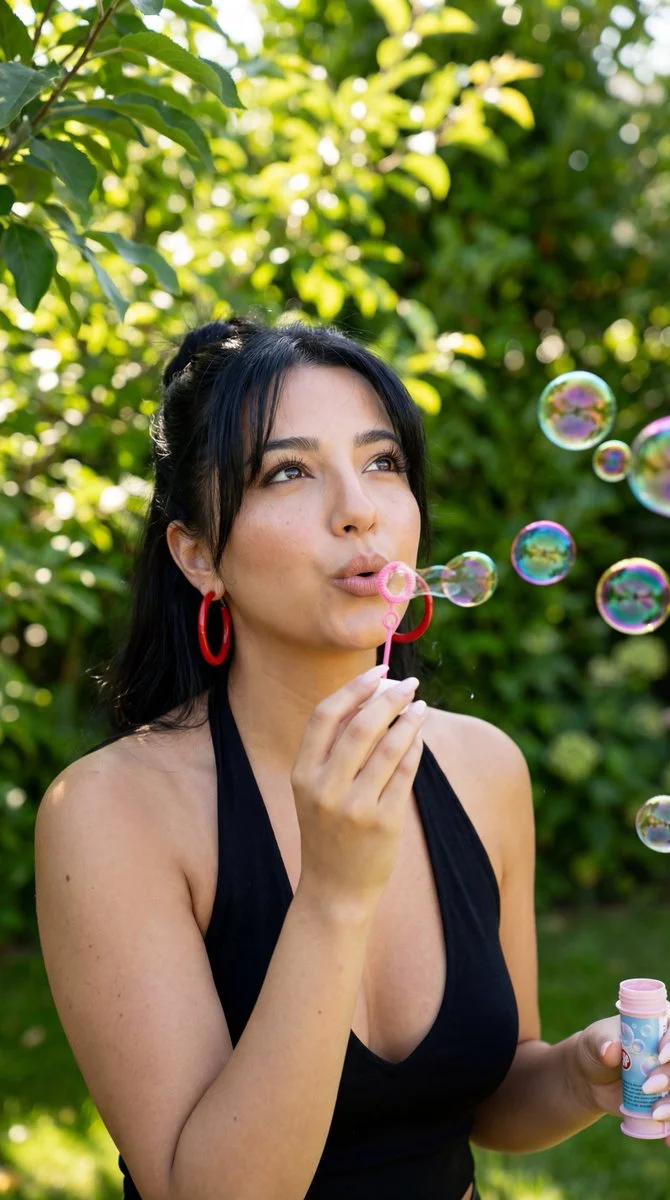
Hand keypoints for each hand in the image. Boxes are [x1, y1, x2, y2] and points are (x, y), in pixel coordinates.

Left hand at [572, 1016, 669, 1144]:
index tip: (659, 1056)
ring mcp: (668, 1076)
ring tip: (654, 1114)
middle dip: (669, 1077)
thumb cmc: (594, 1049)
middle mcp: (667, 1051)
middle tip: (648, 1087)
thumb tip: (611, 1049)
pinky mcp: (666, 1099)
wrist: (590, 1078)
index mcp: (655, 1025)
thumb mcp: (594, 1042)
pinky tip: (666, 1139)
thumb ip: (602, 1043)